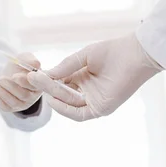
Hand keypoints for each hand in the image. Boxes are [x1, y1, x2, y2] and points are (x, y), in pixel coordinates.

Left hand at [0, 52, 42, 112]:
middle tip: (1, 79)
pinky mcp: (12, 108)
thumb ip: (30, 59)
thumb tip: (36, 64)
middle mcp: (33, 96)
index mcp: (38, 83)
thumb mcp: (24, 58)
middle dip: (11, 87)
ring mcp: (23, 103)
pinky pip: (6, 108)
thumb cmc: (19, 66)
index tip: (14, 76)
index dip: (24, 82)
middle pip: (24, 96)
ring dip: (3, 93)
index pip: (35, 86)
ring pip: (15, 103)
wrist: (8, 73)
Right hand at [27, 32, 162, 120]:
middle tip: (32, 79)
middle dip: (45, 88)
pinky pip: (78, 115)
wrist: (135, 54)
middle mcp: (85, 92)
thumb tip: (45, 75)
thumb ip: (65, 67)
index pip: (57, 85)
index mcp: (81, 79)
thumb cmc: (112, 51)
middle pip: (60, 95)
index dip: (44, 82)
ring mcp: (93, 101)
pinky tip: (54, 100)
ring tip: (44, 84)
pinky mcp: (101, 108)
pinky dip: (65, 110)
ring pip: (67, 105)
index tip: (29, 75)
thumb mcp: (82, 57)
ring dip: (54, 96)